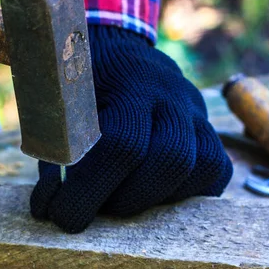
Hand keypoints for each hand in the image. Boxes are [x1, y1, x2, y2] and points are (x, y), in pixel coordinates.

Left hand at [31, 25, 232, 232]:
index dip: (91, 190)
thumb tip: (52, 208)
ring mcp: (195, 111)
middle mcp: (170, 94)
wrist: (116, 52)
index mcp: (126, 83)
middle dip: (128, 200)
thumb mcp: (61, 108)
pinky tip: (153, 194)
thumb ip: (59, 154)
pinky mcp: (209, 129)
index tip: (64, 217)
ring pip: (200, 168)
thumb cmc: (80, 87)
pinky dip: (187, 194)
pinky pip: (216, 171)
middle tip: (97, 210)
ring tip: (123, 201)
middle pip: (171, 159)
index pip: (122, 144)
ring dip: (158, 200)